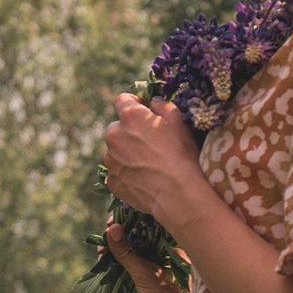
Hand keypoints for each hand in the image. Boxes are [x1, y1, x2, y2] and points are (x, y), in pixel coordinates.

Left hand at [103, 94, 204, 229]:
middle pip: (116, 127)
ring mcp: (111, 160)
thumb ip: (163, 105)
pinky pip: (117, 172)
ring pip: (115, 151)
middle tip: (149, 143)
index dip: (133, 103)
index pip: (122, 100)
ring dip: (127, 153)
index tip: (143, 110)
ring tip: (148, 164)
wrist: (177, 192)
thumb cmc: (181, 154)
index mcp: (130, 117)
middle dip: (129, 131)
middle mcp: (114, 135)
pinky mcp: (112, 181)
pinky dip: (127, 173)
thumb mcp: (179, 121)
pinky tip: (144, 178)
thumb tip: (153, 102)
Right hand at [105, 220, 196, 292]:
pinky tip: (104, 263)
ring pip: (132, 252)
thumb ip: (128, 254)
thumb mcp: (147, 277)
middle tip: (104, 237)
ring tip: (102, 253)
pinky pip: (129, 267)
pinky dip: (116, 264)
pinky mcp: (146, 283)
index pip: (151, 224)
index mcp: (173, 248)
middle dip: (120, 235)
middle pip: (139, 236)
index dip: (131, 219)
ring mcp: (155, 269)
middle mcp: (166, 255)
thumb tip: (112, 228)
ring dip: (116, 251)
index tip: (112, 221)